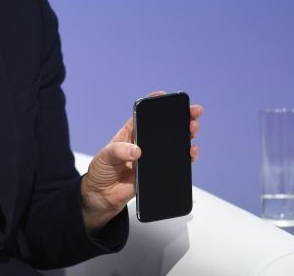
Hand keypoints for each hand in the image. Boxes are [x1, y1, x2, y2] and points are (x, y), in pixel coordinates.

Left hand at [80, 91, 203, 232]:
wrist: (102, 196)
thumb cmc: (101, 171)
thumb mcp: (105, 156)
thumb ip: (119, 151)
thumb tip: (137, 151)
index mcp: (130, 133)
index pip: (144, 114)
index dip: (155, 103)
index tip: (164, 96)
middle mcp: (144, 142)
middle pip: (166, 127)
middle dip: (181, 117)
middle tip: (192, 113)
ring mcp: (152, 157)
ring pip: (174, 143)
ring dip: (186, 135)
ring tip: (192, 130)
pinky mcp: (157, 172)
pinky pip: (175, 163)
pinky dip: (185, 158)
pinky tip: (190, 153)